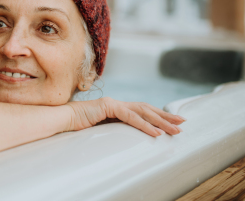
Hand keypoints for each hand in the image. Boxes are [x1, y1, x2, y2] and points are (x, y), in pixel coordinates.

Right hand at [65, 97, 184, 136]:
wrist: (62, 119)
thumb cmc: (78, 126)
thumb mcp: (100, 130)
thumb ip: (114, 130)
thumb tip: (126, 141)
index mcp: (116, 108)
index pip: (141, 110)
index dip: (158, 115)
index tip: (172, 122)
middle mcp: (117, 103)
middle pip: (146, 108)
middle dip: (165, 116)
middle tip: (182, 123)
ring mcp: (113, 103)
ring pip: (142, 111)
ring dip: (160, 121)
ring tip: (174, 129)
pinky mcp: (108, 106)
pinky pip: (130, 116)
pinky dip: (144, 125)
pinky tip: (155, 133)